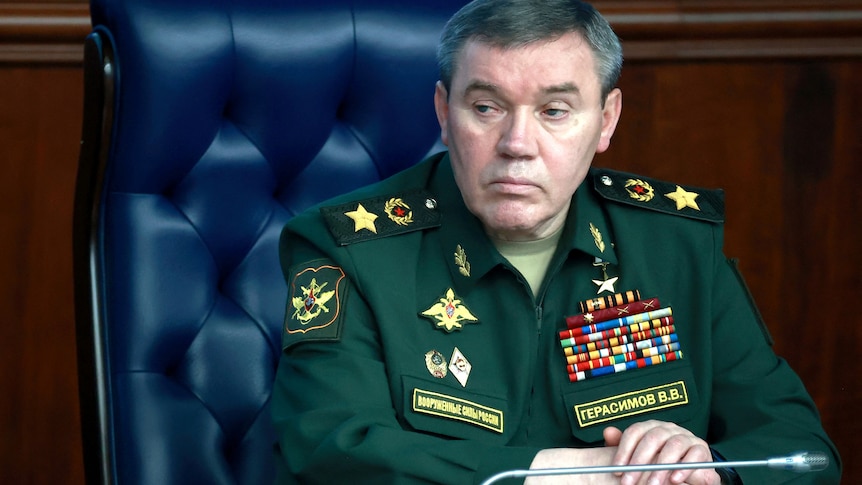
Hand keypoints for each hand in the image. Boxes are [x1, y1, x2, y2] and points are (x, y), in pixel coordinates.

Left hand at [603, 420, 719, 484]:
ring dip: (661, 467)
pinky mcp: (701, 449)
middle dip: (640, 462)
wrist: (689, 470)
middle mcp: (668, 428)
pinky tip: (674, 479)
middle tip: (630, 481)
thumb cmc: (659, 462)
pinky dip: (684, 468)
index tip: (617, 469)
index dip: (624, 450)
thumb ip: (623, 446)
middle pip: (653, 438)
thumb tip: (608, 432)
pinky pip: (694, 454)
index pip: (635, 432)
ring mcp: (686, 437)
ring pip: (673, 446)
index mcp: (651, 427)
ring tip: (652, 484)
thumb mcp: (639, 456)